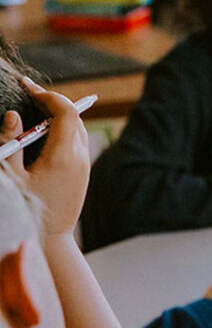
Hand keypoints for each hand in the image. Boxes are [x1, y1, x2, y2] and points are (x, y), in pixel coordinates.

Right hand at [2, 77, 90, 239]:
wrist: (52, 240)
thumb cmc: (26, 210)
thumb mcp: (10, 178)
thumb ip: (9, 144)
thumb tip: (12, 116)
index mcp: (63, 155)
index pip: (65, 112)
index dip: (47, 95)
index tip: (27, 87)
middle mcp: (80, 157)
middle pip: (73, 117)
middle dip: (52, 101)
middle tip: (28, 92)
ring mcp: (85, 165)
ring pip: (78, 128)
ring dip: (59, 115)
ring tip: (34, 106)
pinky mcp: (84, 172)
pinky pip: (78, 141)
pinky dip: (64, 129)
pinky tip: (45, 130)